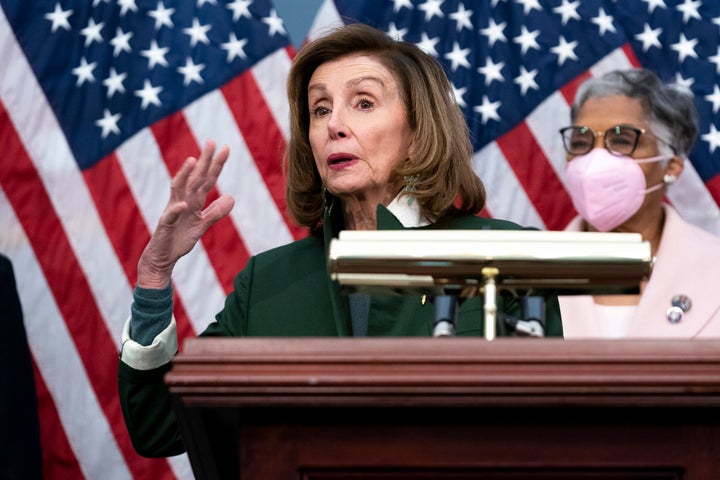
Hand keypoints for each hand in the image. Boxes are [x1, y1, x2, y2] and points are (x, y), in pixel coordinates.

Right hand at [137, 140, 234, 288]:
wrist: (162, 257)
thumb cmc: (179, 239)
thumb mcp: (202, 224)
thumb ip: (216, 211)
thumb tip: (232, 198)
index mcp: (193, 200)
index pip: (207, 179)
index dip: (216, 164)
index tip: (226, 147)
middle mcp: (183, 201)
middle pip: (194, 177)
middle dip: (203, 160)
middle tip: (211, 141)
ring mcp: (173, 211)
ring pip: (178, 189)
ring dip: (185, 175)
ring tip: (193, 161)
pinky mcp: (165, 225)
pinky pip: (170, 216)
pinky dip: (176, 209)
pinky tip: (183, 204)